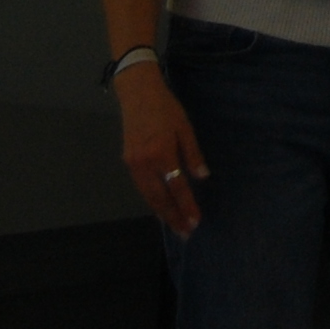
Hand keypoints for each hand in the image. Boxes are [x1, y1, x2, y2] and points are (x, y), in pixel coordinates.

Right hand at [116, 64, 206, 234]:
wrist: (137, 95)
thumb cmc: (167, 109)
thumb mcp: (185, 128)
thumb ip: (193, 154)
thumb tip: (201, 177)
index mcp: (162, 153)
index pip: (176, 187)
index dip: (186, 206)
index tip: (195, 221)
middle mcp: (144, 163)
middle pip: (159, 198)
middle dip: (172, 217)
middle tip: (185, 233)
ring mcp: (133, 164)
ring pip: (148, 195)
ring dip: (161, 212)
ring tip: (175, 225)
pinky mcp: (128, 162)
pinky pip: (141, 187)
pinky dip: (151, 200)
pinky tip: (161, 207)